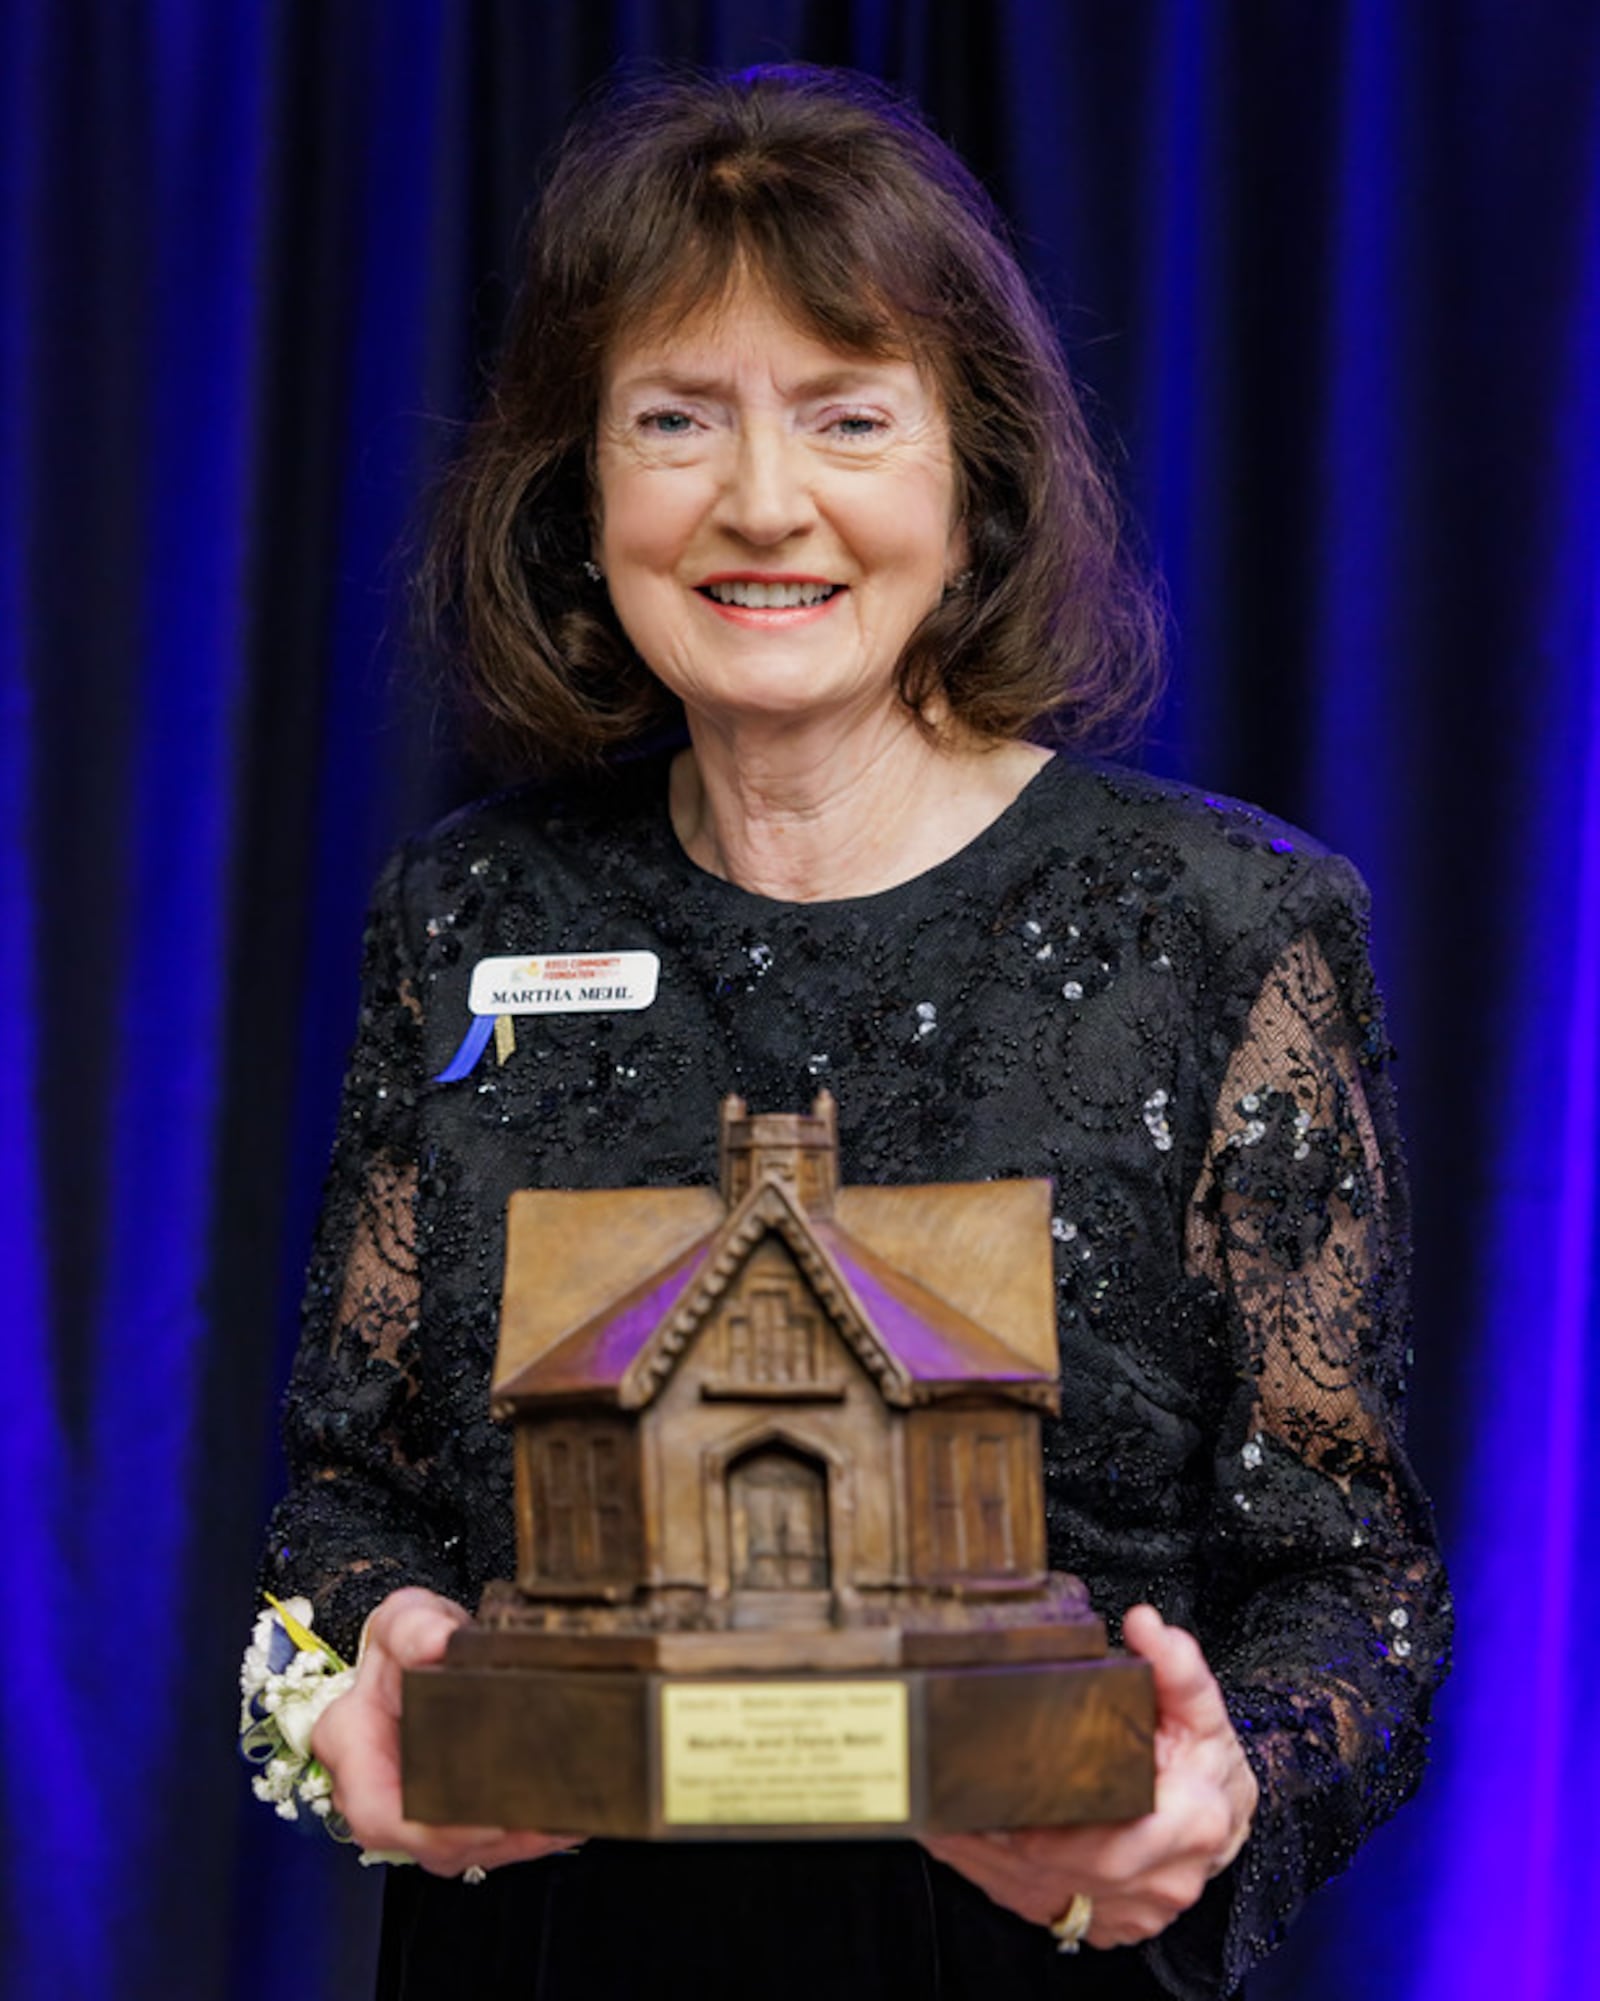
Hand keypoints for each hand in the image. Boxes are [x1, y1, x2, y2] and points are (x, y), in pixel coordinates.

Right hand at [310, 1586, 584, 1877]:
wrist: (422, 1652)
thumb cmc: (408, 1642)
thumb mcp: (404, 1617)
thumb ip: (416, 1626)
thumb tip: (435, 1642)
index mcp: (349, 1740)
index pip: (378, 1809)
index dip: (434, 1827)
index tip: (489, 1821)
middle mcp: (370, 1788)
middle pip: (425, 1841)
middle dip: (489, 1839)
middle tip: (545, 1823)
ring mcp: (405, 1810)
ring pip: (459, 1849)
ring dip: (514, 1841)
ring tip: (562, 1820)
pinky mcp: (440, 1818)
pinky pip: (479, 1840)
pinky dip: (522, 1833)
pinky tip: (560, 1820)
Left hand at [921, 1604, 1256, 1949]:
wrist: (1220, 1817)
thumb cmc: (1205, 1763)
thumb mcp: (1199, 1708)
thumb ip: (1175, 1666)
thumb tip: (1147, 1624)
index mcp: (1190, 1825)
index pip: (1106, 1843)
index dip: (1043, 1827)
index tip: (994, 1793)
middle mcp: (1162, 1877)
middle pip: (1063, 1867)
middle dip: (998, 1838)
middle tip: (948, 1798)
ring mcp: (1132, 1909)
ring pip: (1039, 1890)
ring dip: (983, 1857)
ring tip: (938, 1814)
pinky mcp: (1106, 1922)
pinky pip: (1038, 1904)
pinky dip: (994, 1875)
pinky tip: (962, 1840)